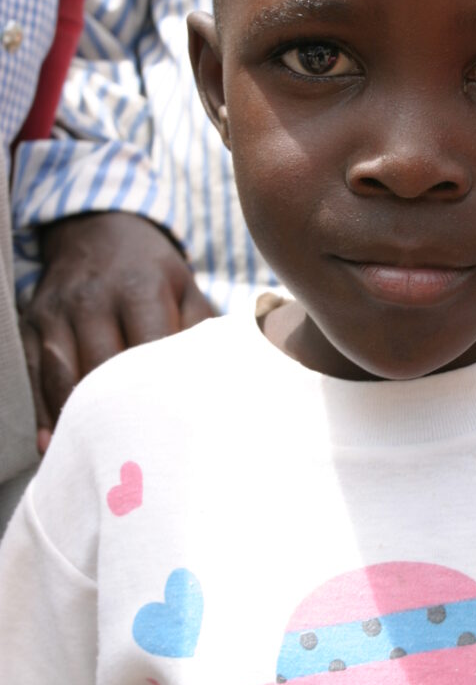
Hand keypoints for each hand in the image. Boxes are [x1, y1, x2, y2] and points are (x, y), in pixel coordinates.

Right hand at [20, 212, 214, 450]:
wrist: (98, 228)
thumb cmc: (152, 272)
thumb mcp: (186, 288)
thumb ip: (204, 333)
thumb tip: (234, 378)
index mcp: (140, 288)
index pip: (148, 351)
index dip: (160, 392)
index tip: (176, 429)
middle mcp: (93, 298)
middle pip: (103, 368)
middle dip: (121, 412)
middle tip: (141, 456)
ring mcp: (57, 311)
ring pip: (64, 374)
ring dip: (78, 417)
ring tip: (99, 456)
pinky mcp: (33, 322)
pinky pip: (33, 373)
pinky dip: (43, 409)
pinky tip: (55, 442)